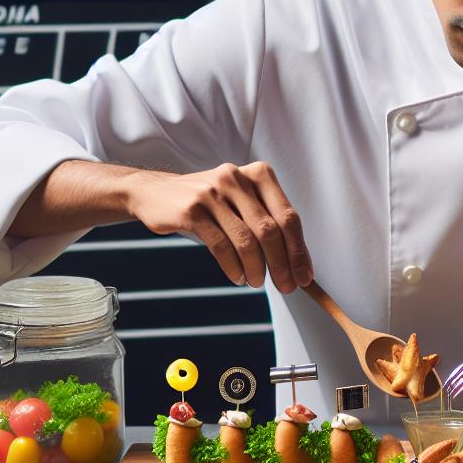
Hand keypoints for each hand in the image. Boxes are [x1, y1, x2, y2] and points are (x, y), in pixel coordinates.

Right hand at [125, 161, 312, 292]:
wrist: (156, 193)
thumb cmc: (211, 202)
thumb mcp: (242, 202)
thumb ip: (269, 223)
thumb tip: (298, 263)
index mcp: (259, 174)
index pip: (288, 216)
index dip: (299, 250)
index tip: (306, 276)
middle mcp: (237, 178)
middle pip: (270, 229)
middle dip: (282, 263)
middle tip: (287, 287)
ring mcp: (213, 192)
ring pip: (246, 240)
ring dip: (256, 268)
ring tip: (257, 282)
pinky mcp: (192, 210)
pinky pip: (221, 245)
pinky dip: (233, 267)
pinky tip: (238, 277)